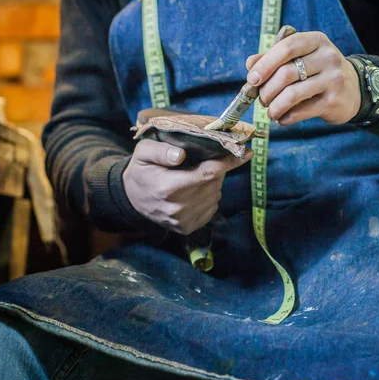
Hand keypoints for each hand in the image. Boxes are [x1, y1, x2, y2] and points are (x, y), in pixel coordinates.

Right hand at [123, 139, 252, 234]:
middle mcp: (178, 208)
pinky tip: (195, 190)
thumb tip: (181, 154)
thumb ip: (161, 151)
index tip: (247, 152)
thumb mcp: (143, 153)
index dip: (229, 163)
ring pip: (215, 195)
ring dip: (212, 183)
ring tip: (195, 176)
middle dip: (216, 169)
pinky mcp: (187, 228)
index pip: (207, 174)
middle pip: (214, 183)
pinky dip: (209, 196)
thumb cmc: (141, 171)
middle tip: (205, 160)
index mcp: (168, 187)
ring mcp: (183, 220)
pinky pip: (211, 207)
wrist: (131, 199)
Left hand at [245, 31, 360, 125]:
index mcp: (316, 41)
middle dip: (267, 90)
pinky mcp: (333, 101)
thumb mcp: (301, 58)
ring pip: (292, 94)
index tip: (252, 79)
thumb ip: (275, 59)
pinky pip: (302, 111)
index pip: (287, 47)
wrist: (353, 90)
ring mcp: (333, 79)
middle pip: (286, 73)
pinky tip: (282, 119)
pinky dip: (286, 118)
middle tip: (262, 100)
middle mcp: (327, 57)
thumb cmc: (318, 72)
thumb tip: (250, 64)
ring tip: (271, 112)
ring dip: (275, 107)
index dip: (265, 63)